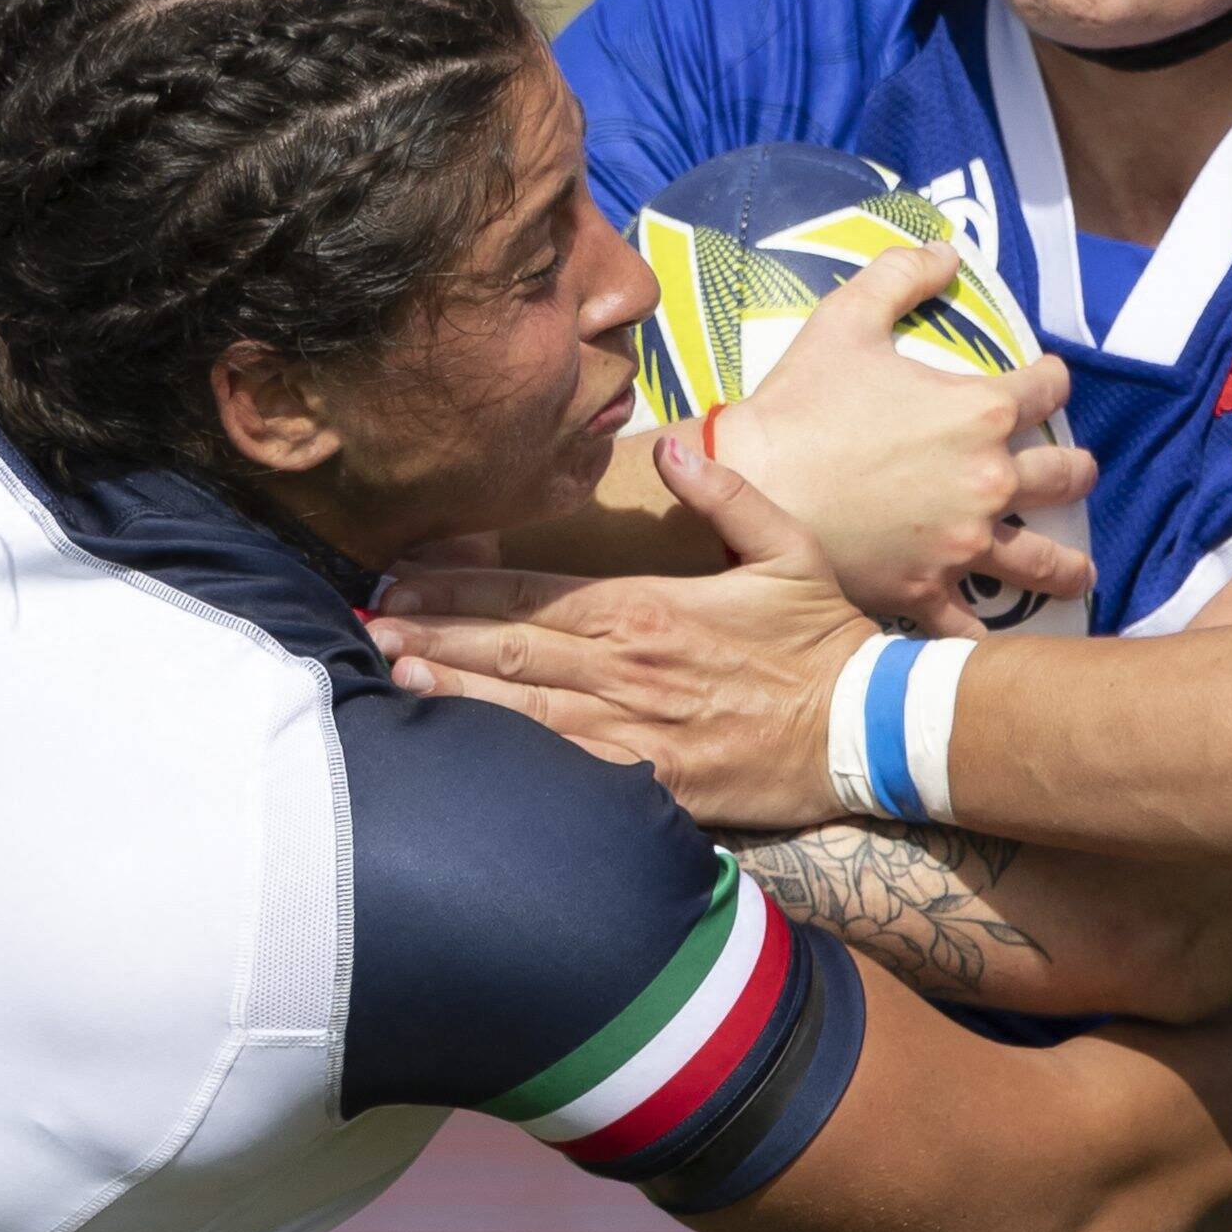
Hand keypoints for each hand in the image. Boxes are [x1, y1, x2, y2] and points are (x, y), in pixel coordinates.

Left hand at [377, 434, 873, 828]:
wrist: (868, 729)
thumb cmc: (824, 638)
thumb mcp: (788, 546)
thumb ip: (723, 492)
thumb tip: (668, 446)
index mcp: (649, 608)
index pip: (531, 594)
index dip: (458, 585)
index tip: (401, 573)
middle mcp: (629, 669)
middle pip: (506, 649)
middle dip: (428, 633)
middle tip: (363, 621)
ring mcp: (635, 732)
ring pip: (519, 710)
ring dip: (447, 691)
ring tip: (386, 674)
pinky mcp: (651, 786)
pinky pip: (564, 773)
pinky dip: (507, 760)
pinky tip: (460, 753)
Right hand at [709, 245, 1092, 637]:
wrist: (747, 483)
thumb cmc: (798, 402)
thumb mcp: (847, 319)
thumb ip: (900, 276)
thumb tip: (945, 250)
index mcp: (980, 412)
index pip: (1047, 388)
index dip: (1052, 379)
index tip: (1048, 382)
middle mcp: (988, 480)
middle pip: (1063, 474)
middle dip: (1074, 470)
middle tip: (1074, 473)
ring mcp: (961, 543)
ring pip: (1040, 561)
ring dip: (1067, 565)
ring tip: (1080, 572)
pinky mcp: (925, 589)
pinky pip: (970, 627)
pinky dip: (989, 639)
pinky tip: (1004, 645)